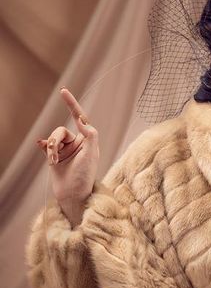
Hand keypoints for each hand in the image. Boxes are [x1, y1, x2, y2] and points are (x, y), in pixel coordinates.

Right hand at [36, 88, 98, 204]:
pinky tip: (41, 145)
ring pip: (52, 139)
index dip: (71, 104)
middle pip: (60, 131)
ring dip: (51, 149)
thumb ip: (89, 133)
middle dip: (56, 141)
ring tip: (53, 162)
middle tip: (55, 156)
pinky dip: (44, 146)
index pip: (79, 117)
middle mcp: (77, 143)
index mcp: (87, 140)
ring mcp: (65, 150)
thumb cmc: (85, 176)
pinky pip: (45, 145)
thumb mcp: (92, 153)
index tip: (63, 91)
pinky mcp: (54, 157)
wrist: (72, 196)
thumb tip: (82, 119)